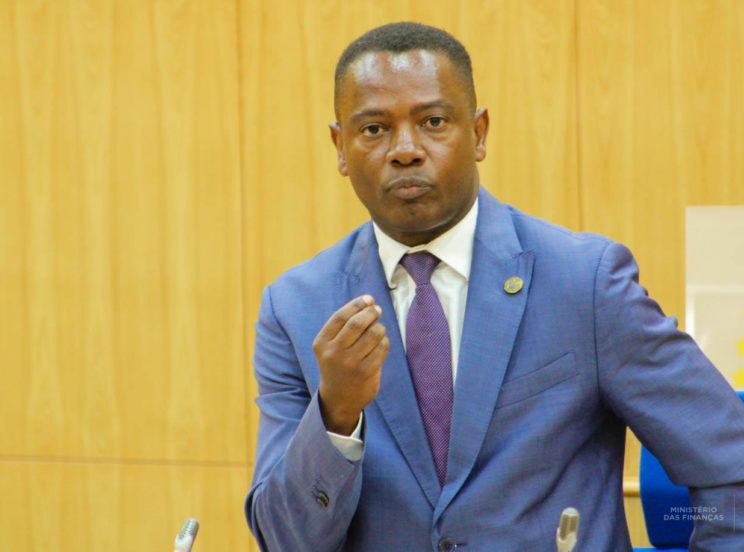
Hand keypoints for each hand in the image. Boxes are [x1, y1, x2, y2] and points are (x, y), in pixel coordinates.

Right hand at [313, 295, 388, 434]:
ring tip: (378, 329)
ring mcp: (350, 363)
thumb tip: (368, 302)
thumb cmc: (337, 365)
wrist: (339, 399)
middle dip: (371, 313)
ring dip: (379, 327)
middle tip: (377, 310)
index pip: (340, 316)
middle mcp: (333, 353)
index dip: (357, 304)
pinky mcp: (366, 372)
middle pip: (357, 323)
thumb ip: (344, 326)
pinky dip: (385, 342)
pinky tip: (381, 344)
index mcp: (321, 343)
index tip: (368, 299)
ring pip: (373, 334)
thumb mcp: (329, 347)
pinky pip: (382, 348)